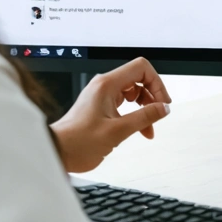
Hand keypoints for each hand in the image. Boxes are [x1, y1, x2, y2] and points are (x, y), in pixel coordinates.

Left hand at [50, 57, 172, 172]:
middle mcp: (104, 86)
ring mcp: (102, 95)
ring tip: (148, 126)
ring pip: (133, 92)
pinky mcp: (100, 106)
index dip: (156, 83)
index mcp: (107, 85)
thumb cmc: (78, 142)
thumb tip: (163, 108)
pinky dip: (134, 114)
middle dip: (152, 96)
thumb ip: (144, 117)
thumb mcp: (118, 131)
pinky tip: (138, 129)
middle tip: (158, 113)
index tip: (162, 101)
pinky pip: (124, 103)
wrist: (58, 152)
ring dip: (144, 107)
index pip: (141, 68)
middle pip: (138, 79)